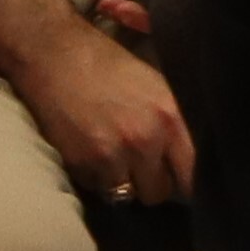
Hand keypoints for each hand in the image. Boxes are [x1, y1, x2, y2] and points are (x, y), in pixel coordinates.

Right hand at [12, 30, 195, 204]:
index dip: (188, 182)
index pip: (194, 174)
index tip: (180, 179)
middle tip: (142, 168)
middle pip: (160, 192)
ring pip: (127, 195)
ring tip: (113, 157)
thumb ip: (175, 124)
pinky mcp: (82, 163)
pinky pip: (97, 188)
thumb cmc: (108, 65)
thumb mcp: (156, 87)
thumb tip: (189, 157)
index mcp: (171, 117)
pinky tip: (90, 152)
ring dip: (122, 182)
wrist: (55, 55)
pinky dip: (95, 178)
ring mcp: (112, 154)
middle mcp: (146, 140)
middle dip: (152, 184)